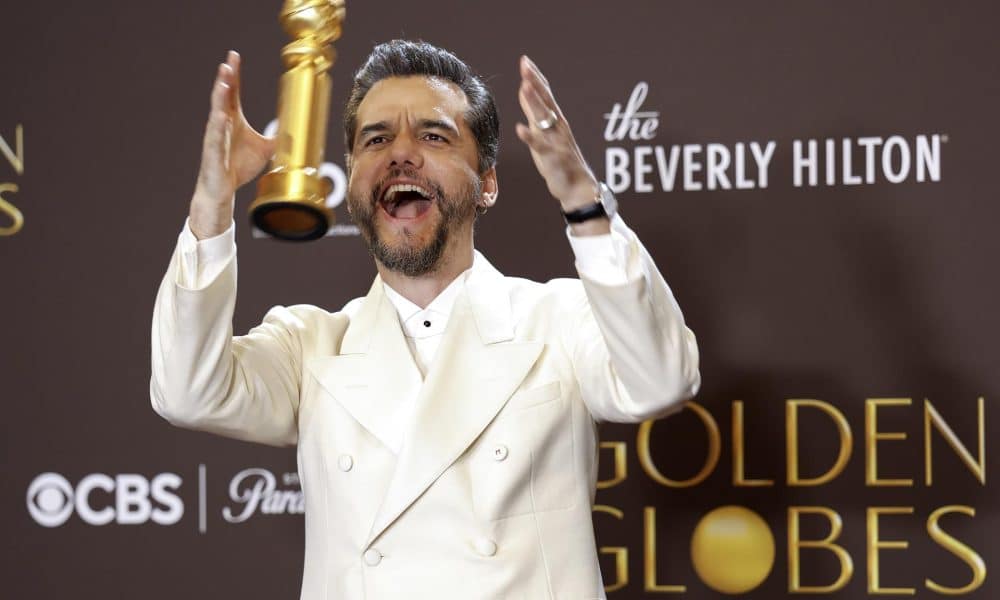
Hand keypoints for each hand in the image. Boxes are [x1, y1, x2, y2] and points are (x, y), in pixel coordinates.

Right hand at [189, 51, 274, 239]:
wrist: (223, 189)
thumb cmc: (238, 167)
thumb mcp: (264, 149)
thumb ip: (277, 137)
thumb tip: (295, 130)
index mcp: (232, 119)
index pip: (232, 92)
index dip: (233, 74)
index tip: (234, 56)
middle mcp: (221, 124)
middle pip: (222, 96)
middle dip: (225, 79)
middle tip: (228, 62)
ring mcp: (215, 137)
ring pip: (216, 112)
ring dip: (219, 97)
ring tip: (223, 81)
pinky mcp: (212, 153)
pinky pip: (214, 137)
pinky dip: (217, 126)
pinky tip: (220, 115)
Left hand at [515, 56, 602, 218]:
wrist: (576, 186)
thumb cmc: (558, 159)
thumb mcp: (542, 131)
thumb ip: (534, 111)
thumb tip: (524, 88)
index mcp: (555, 119)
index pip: (545, 93)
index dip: (535, 77)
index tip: (525, 60)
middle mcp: (557, 126)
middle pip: (545, 99)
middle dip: (535, 81)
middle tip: (525, 64)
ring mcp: (556, 141)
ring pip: (544, 118)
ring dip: (534, 102)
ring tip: (524, 87)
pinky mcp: (553, 158)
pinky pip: (541, 146)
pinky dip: (530, 137)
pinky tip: (519, 129)